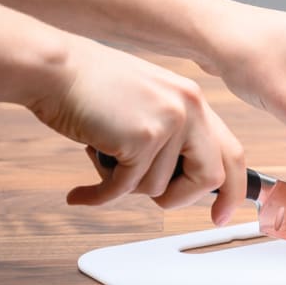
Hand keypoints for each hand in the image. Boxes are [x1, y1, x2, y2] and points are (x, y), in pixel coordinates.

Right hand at [26, 36, 246, 224]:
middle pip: (209, 178)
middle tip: (156, 201)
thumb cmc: (91, 87)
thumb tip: (181, 178)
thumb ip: (171, 133)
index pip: (231, 152)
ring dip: (126, 186)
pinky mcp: (141, 138)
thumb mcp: (147, 102)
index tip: (221, 215)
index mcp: (193, 100)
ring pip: (157, 188)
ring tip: (103, 160)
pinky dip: (99, 196)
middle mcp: (190, 108)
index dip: (232, 190)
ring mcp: (168, 121)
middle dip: (179, 198)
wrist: (53, 68)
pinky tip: (81, 193)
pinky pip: (124, 188)